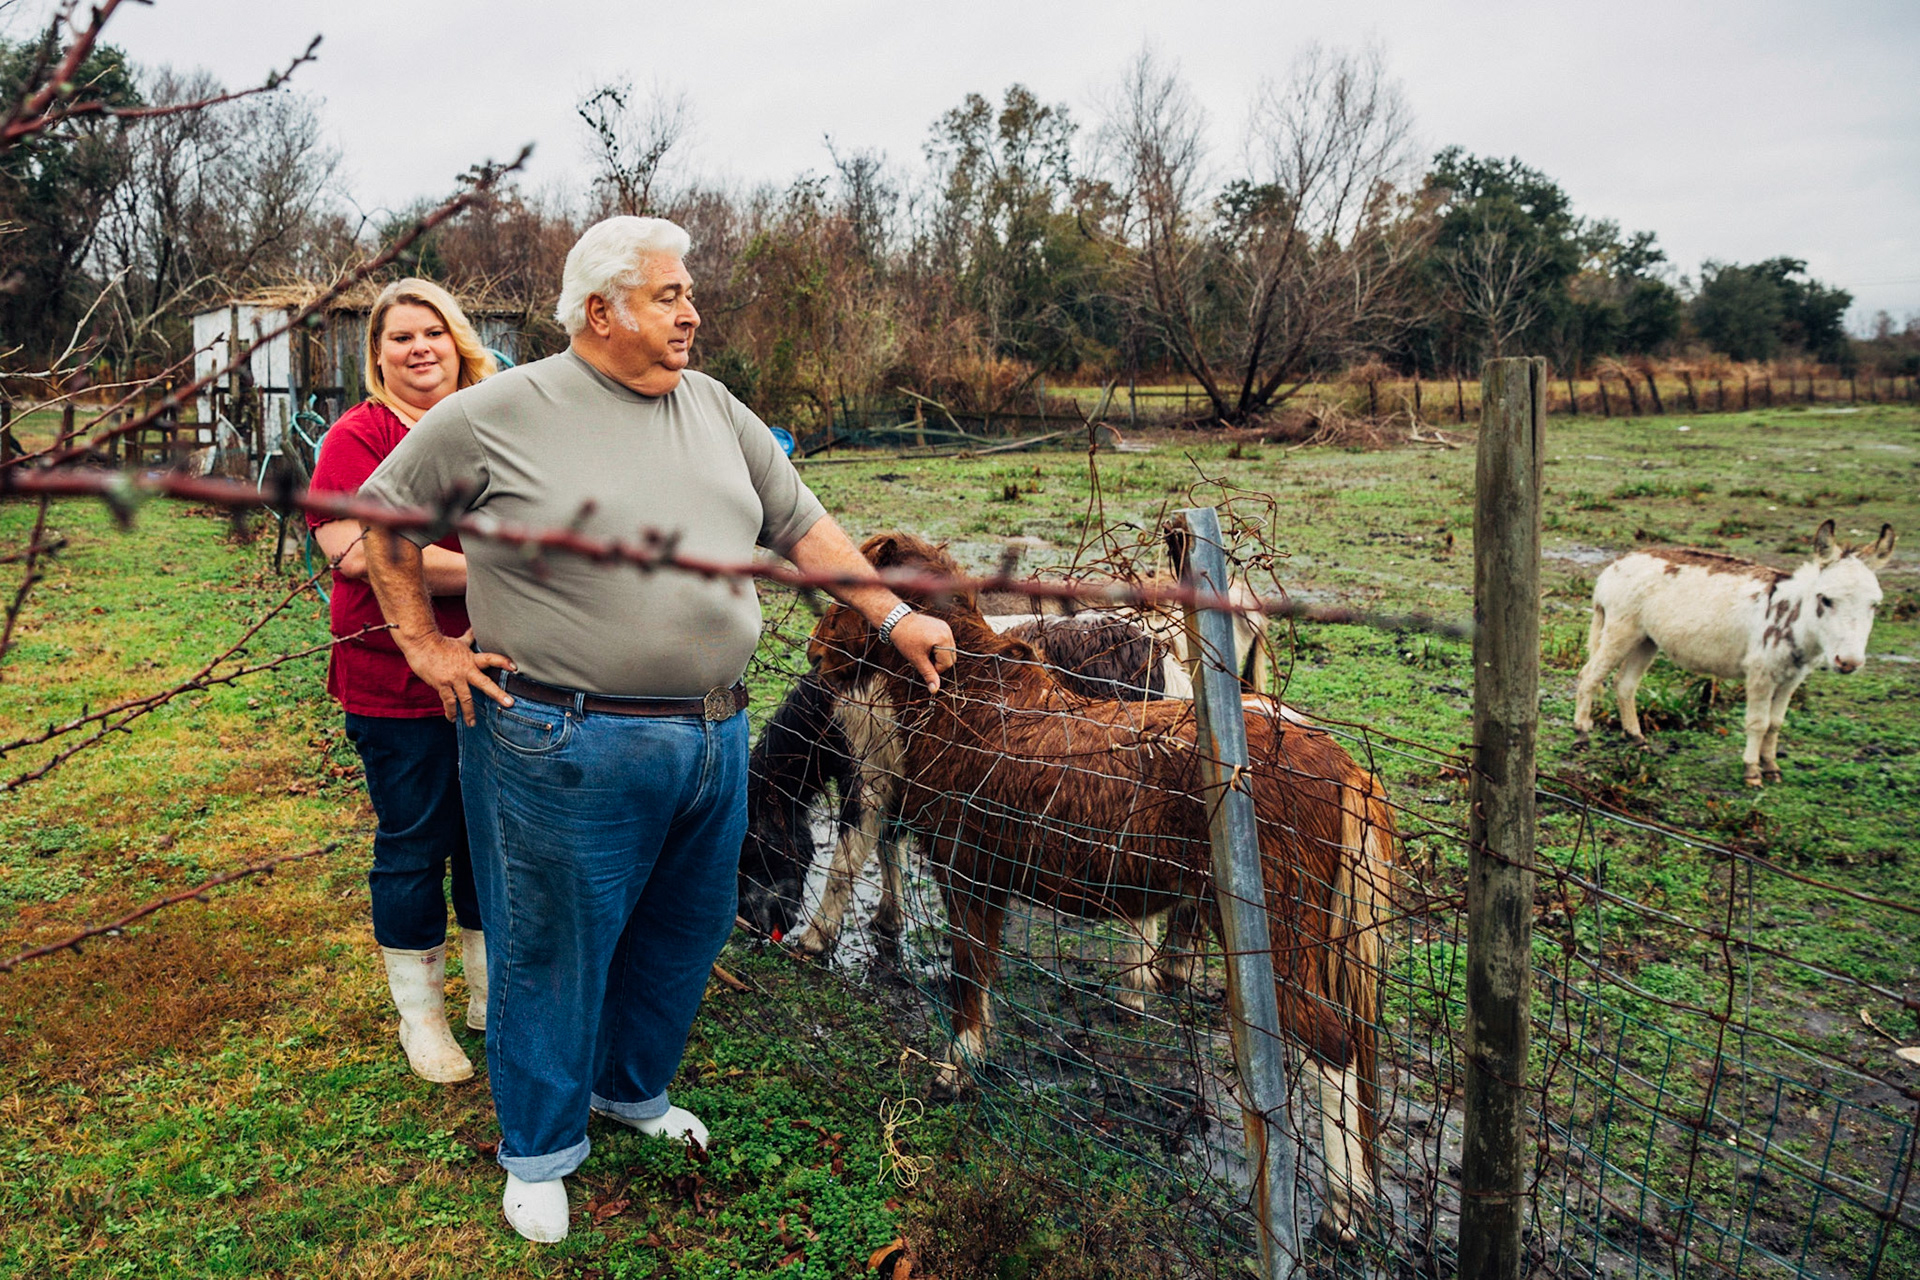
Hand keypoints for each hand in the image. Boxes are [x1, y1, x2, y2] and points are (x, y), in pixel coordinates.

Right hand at [394, 627, 516, 724]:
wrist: (421, 644)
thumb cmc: (440, 643)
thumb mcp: (459, 641)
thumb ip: (469, 638)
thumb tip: (476, 628)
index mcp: (470, 659)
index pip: (490, 659)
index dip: (503, 662)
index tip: (515, 668)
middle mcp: (465, 670)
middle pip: (484, 683)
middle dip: (498, 694)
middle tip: (509, 703)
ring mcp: (453, 678)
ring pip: (465, 698)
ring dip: (469, 712)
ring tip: (473, 723)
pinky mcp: (441, 685)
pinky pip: (448, 701)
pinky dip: (450, 711)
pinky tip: (452, 719)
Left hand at [888, 612, 954, 692]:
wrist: (898, 621)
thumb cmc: (905, 640)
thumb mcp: (917, 660)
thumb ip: (928, 675)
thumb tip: (935, 691)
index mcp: (943, 640)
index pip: (947, 664)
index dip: (935, 668)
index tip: (923, 663)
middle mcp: (947, 632)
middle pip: (951, 658)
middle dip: (938, 661)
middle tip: (923, 657)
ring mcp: (946, 628)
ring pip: (949, 651)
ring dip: (938, 655)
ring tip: (924, 650)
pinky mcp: (943, 626)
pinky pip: (946, 642)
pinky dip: (938, 647)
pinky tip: (926, 643)